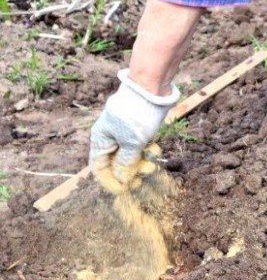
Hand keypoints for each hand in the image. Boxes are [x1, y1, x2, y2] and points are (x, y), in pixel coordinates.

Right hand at [89, 70, 178, 187]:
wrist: (151, 88)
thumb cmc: (138, 115)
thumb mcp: (133, 143)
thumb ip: (126, 163)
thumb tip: (122, 179)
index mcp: (101, 139)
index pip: (98, 167)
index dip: (109, 181)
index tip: (123, 191)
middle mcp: (109, 136)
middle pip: (115, 162)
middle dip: (131, 170)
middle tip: (146, 172)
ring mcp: (122, 131)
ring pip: (129, 154)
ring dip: (142, 160)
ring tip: (154, 159)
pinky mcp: (136, 127)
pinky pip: (138, 145)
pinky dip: (146, 149)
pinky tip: (156, 149)